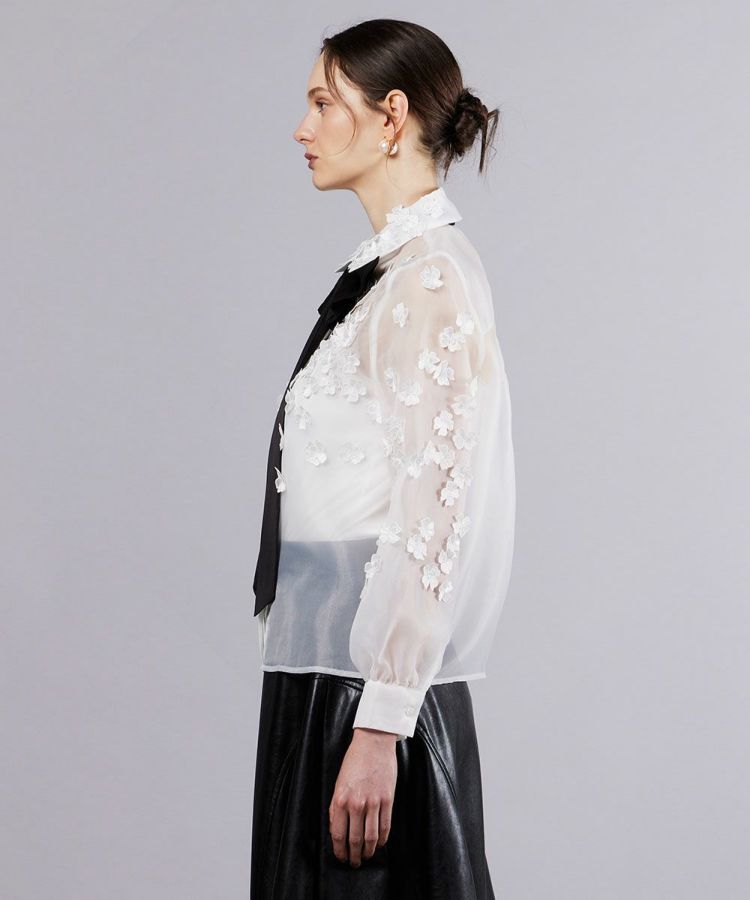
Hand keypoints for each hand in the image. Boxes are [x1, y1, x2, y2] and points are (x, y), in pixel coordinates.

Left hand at [328, 727, 398, 866]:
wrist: (373, 743)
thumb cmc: (354, 761)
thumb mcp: (339, 783)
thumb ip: (337, 806)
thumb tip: (336, 829)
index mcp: (340, 799)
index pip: (338, 835)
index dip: (339, 850)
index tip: (341, 857)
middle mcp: (356, 804)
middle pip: (354, 839)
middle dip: (354, 856)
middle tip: (354, 863)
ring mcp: (373, 802)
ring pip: (370, 837)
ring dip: (368, 851)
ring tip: (366, 857)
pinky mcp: (387, 799)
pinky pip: (385, 826)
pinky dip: (382, 839)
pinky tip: (379, 844)